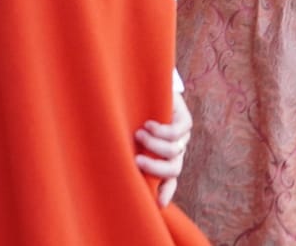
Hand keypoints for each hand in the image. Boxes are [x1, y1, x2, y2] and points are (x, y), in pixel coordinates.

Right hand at [135, 90, 192, 205]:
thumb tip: (109, 176)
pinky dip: (160, 130)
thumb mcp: (127, 140)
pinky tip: (148, 124)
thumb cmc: (130, 119)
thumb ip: (125, 156)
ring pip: (174, 151)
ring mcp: (182, 138)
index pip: (168, 181)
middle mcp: (175, 152)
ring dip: (154, 144)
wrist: (144, 90)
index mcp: (164, 161)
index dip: (165, 193)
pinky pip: (177, 132)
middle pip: (173, 170)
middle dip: (155, 167)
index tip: (157, 204)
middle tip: (137, 160)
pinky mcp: (186, 121)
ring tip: (138, 133)